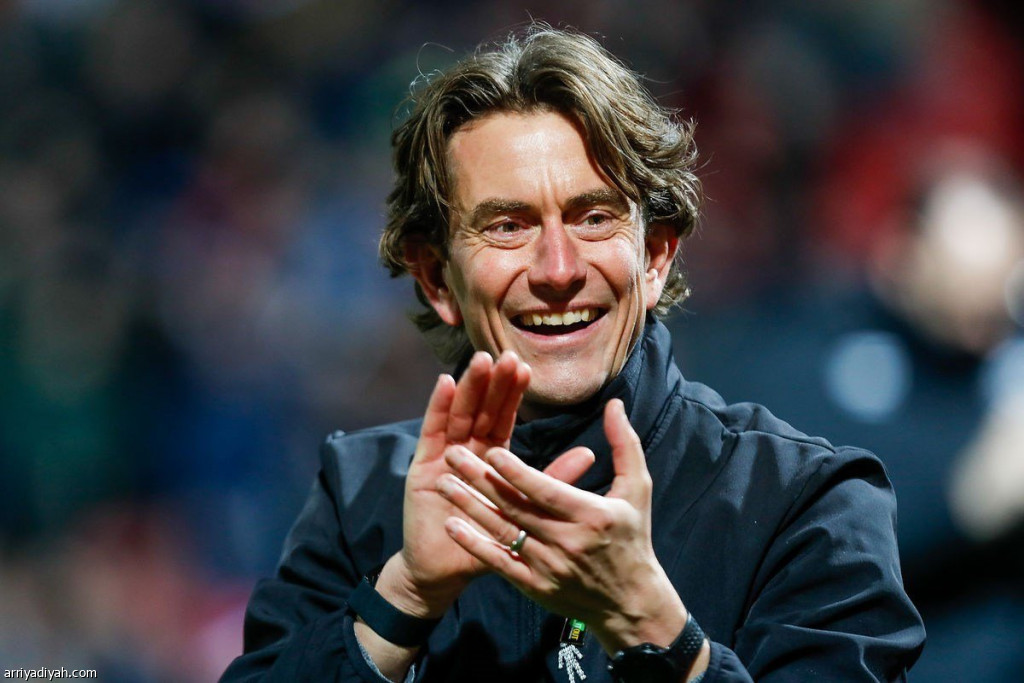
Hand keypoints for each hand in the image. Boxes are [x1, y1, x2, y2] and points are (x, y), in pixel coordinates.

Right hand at [379, 351, 594, 618]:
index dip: (513, 394)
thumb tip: (590, 454)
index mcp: (493, 460)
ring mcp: (443, 457)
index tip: (526, 368)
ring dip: (469, 387)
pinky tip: (447, 383)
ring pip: (459, 415)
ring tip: (480, 361)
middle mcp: (467, 452)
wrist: (448, 572)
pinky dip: (438, 407)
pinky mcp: (422, 468)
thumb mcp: (526, 511)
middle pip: (482, 410)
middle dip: (493, 383)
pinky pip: (431, 433)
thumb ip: (553, 481)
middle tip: (505, 355)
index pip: (504, 419)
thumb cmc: (489, 543)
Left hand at [437, 398, 687, 652]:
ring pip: (501, 532)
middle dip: (480, 480)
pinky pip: (499, 562)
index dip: (517, 472)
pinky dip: (474, 544)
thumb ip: (625, 445)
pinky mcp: (535, 587)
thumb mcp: (638, 489)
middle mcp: (567, 542)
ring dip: (469, 507)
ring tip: (442, 484)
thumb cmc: (632, 537)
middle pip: (516, 508)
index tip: (491, 450)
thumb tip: (614, 404)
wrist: (630, 602)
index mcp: (591, 515)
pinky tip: (452, 525)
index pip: (545, 490)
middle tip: (452, 455)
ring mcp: (548, 567)